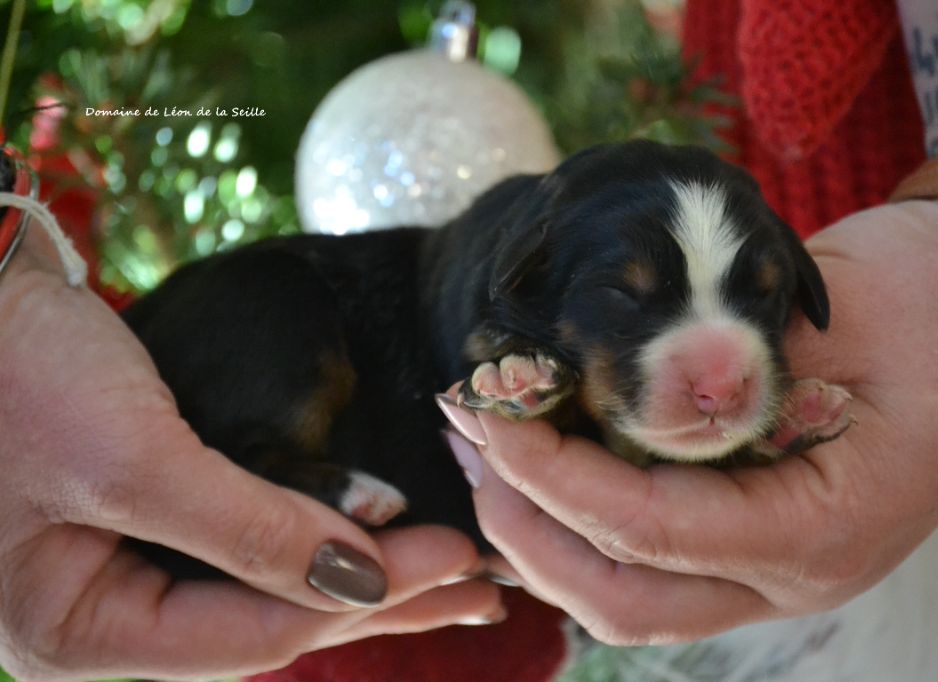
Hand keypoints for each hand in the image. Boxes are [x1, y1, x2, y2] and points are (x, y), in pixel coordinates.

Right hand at [0, 226, 500, 681]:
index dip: (362, 600)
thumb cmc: (12, 370)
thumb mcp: (131, 458)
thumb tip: (362, 581)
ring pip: (262, 584)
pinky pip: (243, 539)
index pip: (253, 637)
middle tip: (479, 588)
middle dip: (377, 600)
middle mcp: (99, 616)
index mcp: (75, 633)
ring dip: (354, 570)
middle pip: (265, 618)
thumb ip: (248, 531)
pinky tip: (372, 531)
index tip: (455, 560)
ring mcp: (119, 565)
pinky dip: (311, 531)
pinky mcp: (143, 513)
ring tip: (449, 570)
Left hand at [440, 199, 937, 644]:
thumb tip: (597, 390)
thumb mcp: (837, 319)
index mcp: (823, 529)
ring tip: (486, 451)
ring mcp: (773, 564)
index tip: (490, 417)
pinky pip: (649, 558)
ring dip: (543, 534)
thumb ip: (725, 372)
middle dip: (527, 527)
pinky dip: (582, 522)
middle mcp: (793, 573)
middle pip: (624, 598)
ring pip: (628, 594)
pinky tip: (541, 464)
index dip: (554, 477)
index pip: (649, 529)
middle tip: (471, 442)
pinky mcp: (754, 535)